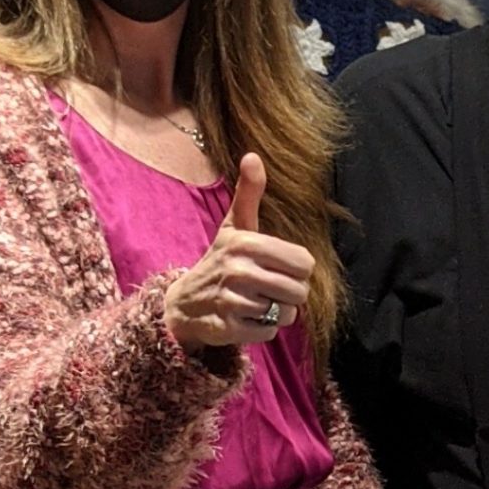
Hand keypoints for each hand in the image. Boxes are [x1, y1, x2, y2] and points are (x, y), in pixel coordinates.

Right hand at [164, 152, 314, 350]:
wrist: (184, 302)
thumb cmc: (221, 260)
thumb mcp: (234, 226)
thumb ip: (248, 194)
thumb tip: (253, 155)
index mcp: (246, 243)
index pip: (304, 263)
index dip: (297, 270)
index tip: (278, 267)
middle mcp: (238, 270)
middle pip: (299, 291)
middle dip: (290, 294)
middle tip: (269, 288)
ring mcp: (232, 300)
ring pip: (286, 314)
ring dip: (276, 312)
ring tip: (256, 302)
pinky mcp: (228, 328)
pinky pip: (269, 332)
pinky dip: (262, 329)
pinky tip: (246, 318)